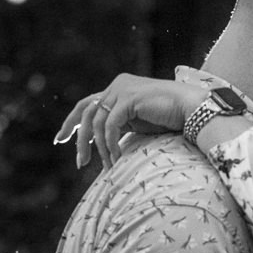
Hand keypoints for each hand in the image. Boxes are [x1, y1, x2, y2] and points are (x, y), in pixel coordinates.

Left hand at [53, 74, 202, 168]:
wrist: (192, 109)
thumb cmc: (170, 119)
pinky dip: (111, 144)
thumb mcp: (137, 122)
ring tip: (108, 167)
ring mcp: (122, 89)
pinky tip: (117, 158)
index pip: (86, 104)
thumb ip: (119, 125)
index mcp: (118, 89)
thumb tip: (101, 144)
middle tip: (80, 163)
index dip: (71, 122)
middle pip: (86, 113)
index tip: (60, 140)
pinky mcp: (128, 98)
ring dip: (100, 148)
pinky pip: (110, 126)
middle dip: (79, 139)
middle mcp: (117, 85)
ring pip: (97, 122)